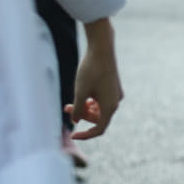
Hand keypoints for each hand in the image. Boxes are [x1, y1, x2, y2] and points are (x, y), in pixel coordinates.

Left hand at [65, 19, 123, 139]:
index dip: (85, 135)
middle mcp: (115, 101)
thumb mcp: (80, 92)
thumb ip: (78, 110)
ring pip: (99, 108)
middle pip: (98, 118)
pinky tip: (82, 93)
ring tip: (71, 102)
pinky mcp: (113, 85)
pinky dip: (91, 100)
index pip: (99, 129)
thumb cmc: (91, 70)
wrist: (102, 48)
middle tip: (67, 108)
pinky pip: (102, 99)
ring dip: (85, 108)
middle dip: (82, 116)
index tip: (72, 135)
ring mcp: (115, 93)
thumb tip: (76, 121)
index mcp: (110, 106)